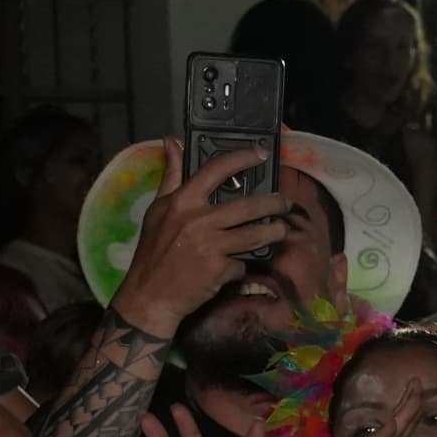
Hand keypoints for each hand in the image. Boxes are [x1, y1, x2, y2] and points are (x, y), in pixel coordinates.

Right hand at [112, 144, 297, 339]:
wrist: (150, 294)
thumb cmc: (153, 250)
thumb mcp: (158, 209)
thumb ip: (171, 176)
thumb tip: (172, 142)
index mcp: (183, 201)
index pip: (216, 170)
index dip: (242, 158)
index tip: (261, 154)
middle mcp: (199, 220)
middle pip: (247, 206)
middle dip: (273, 203)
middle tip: (286, 203)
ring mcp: (211, 245)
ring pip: (254, 235)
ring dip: (273, 232)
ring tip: (281, 230)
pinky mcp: (219, 270)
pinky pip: (241, 264)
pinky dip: (241, 265)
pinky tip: (238, 266)